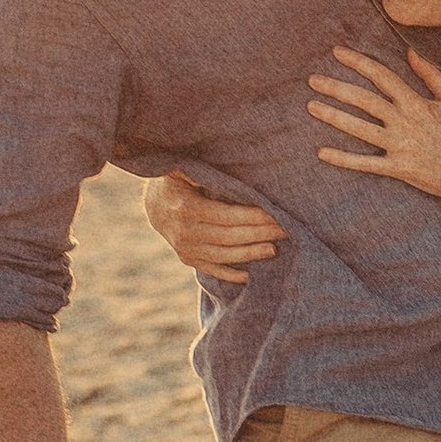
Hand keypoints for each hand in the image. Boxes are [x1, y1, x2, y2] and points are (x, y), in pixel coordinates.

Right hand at [143, 165, 282, 285]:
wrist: (153, 205)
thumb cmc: (178, 181)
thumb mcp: (185, 169)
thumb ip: (204, 171)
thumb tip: (230, 166)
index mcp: (187, 208)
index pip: (228, 216)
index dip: (254, 217)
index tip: (277, 214)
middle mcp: (185, 232)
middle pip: (230, 237)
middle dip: (260, 234)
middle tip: (287, 230)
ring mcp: (186, 249)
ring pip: (224, 255)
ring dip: (251, 254)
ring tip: (274, 249)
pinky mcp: (188, 259)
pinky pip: (212, 270)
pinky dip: (231, 274)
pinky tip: (250, 275)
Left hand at [307, 46, 440, 236]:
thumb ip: (432, 75)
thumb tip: (411, 52)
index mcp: (416, 103)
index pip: (382, 76)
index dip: (358, 62)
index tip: (338, 52)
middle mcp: (404, 122)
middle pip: (364, 100)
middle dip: (336, 88)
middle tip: (313, 80)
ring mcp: (399, 146)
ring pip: (359, 128)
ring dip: (333, 116)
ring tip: (311, 106)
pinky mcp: (397, 168)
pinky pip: (365, 163)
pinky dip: (343, 159)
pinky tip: (322, 152)